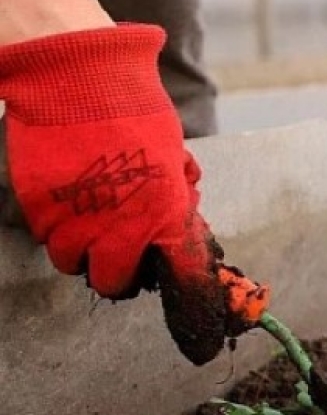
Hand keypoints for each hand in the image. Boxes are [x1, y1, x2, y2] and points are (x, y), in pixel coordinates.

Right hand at [0, 24, 252, 362]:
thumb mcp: (174, 160)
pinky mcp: (39, 206)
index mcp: (165, 210)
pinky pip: (47, 239)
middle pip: (114, 282)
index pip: (183, 276)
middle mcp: (121, 223)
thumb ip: (176, 204)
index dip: (192, 306)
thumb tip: (182, 236)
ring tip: (93, 222)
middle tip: (123, 254)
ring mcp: (74, 217)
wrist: (78, 78)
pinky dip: (58, 231)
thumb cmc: (135, 113)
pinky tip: (70, 203)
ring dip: (84, 253)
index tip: (199, 337)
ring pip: (73, 265)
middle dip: (120, 274)